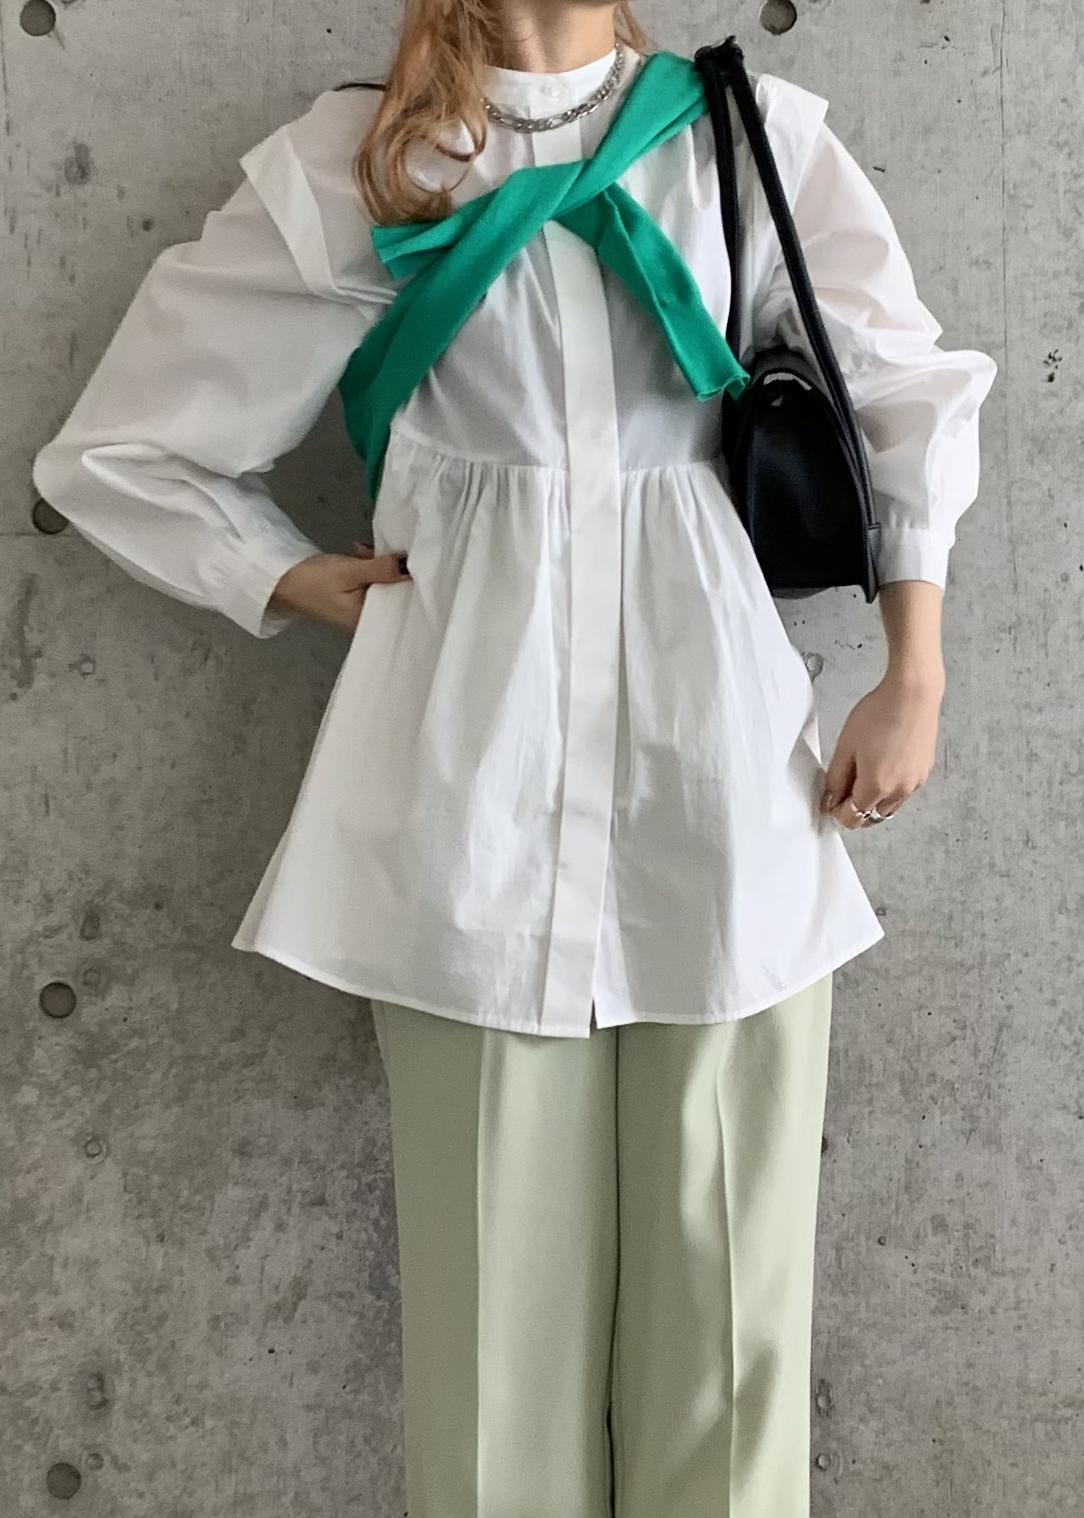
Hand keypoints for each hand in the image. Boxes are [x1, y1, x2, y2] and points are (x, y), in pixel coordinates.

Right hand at [268, 541, 411, 632]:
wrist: (279, 580)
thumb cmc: (312, 581)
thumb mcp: (349, 572)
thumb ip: (381, 569)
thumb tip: (410, 566)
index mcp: (369, 621)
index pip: (402, 605)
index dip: (411, 583)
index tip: (417, 561)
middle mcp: (368, 619)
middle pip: (394, 592)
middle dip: (391, 568)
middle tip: (383, 549)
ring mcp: (360, 608)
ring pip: (382, 583)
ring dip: (378, 563)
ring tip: (362, 550)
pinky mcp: (353, 596)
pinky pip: (370, 580)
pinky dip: (368, 565)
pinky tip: (359, 552)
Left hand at [819, 664, 944, 828]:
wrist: (912, 694)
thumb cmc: (878, 714)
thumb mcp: (845, 746)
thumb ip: (836, 778)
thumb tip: (831, 799)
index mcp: (877, 786)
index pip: (853, 818)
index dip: (838, 811)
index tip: (831, 798)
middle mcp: (899, 791)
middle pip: (872, 816)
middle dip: (856, 808)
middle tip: (846, 785)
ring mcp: (915, 782)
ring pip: (889, 807)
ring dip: (874, 800)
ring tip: (865, 772)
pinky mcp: (925, 772)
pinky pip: (903, 792)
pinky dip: (890, 789)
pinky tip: (884, 765)